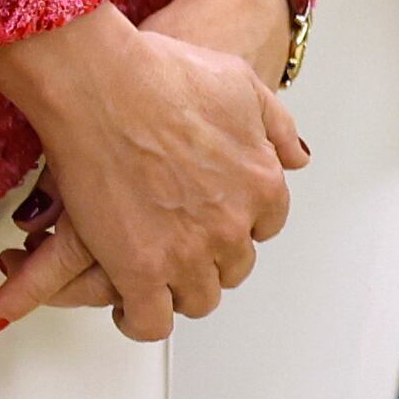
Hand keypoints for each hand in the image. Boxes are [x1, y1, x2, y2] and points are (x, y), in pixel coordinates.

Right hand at [0, 7, 305, 338]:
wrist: (102, 86)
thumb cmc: (162, 76)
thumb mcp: (241, 84)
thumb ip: (276, 126)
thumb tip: (296, 157)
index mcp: (262, 183)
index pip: (266, 226)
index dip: (238, 222)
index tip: (216, 217)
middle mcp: (231, 224)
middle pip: (234, 266)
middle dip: (210, 256)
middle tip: (181, 241)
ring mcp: (186, 252)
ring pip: (198, 299)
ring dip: (180, 288)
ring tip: (157, 272)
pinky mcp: (139, 271)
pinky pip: (151, 322)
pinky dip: (140, 318)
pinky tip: (128, 301)